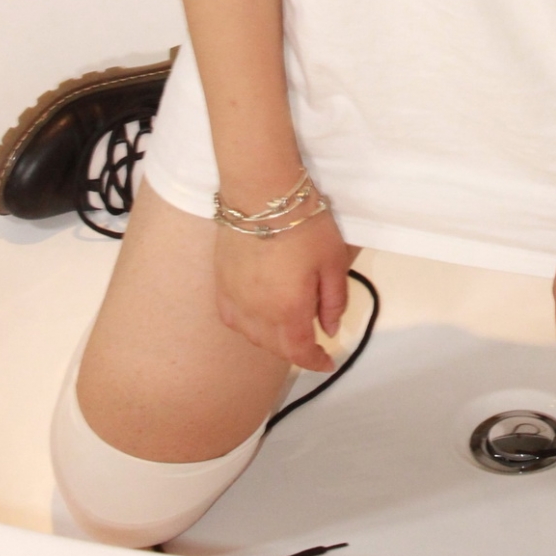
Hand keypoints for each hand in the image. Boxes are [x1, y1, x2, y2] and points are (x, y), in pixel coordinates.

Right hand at [213, 207, 357, 369]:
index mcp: (289, 310)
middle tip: (311, 341)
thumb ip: (334, 300)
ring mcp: (236, 300)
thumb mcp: (333, 261)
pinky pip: (232, 318)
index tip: (327, 361)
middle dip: (296, 350)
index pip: (300, 351)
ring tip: (286, 328)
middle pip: (276, 347)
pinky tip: (256, 316)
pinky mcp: (221, 284)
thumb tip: (329, 329)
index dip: (316, 362)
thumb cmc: (305, 224)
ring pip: (253, 336)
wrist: (262, 194)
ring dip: (272, 340)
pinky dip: (246, 325)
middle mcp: (258, 313)